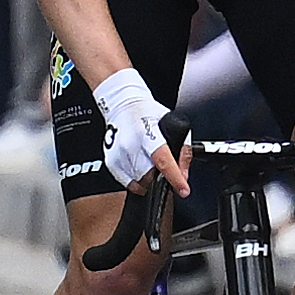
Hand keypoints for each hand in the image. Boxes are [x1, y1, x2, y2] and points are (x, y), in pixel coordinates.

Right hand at [92, 68, 187, 196]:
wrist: (122, 105)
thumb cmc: (147, 113)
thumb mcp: (174, 125)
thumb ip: (182, 151)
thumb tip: (183, 175)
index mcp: (147, 134)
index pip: (163, 160)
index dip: (175, 178)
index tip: (183, 190)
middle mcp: (130, 145)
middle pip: (150, 175)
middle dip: (160, 176)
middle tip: (164, 169)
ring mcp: (118, 154)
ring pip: (138, 181)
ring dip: (148, 178)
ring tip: (150, 164)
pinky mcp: (111, 161)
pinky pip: (126, 181)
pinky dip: (136, 180)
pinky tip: (140, 168)